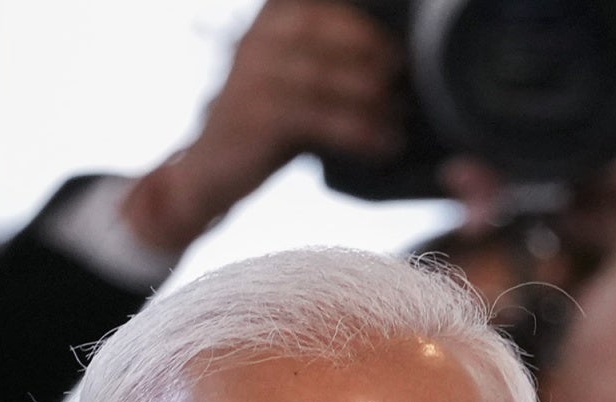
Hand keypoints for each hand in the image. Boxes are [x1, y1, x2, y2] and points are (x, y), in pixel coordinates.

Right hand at [119, 0, 403, 251]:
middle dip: (371, 59)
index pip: (320, 10)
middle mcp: (255, 41)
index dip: (363, 29)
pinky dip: (358, 132)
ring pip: (324, 78)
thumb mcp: (296, 79)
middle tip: (404, 87)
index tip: (397, 55)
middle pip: (324, 37)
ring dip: (371, 101)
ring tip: (398, 121)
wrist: (211, 171)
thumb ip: (331, 60)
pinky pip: (318, 118)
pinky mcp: (256, 117)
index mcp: (268, 23)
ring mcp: (251, 78)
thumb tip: (400, 59)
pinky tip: (383, 145)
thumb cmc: (268, 124)